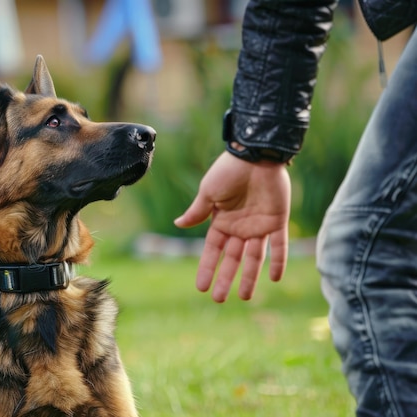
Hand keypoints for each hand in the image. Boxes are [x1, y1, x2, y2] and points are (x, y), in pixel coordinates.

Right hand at [174, 151, 290, 301]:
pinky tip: (275, 278)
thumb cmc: (228, 171)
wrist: (255, 155)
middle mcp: (239, 227)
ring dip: (250, 277)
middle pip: (232, 259)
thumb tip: (178, 224)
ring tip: (245, 297)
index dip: (207, 268)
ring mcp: (259, 226)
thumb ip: (197, 212)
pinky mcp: (278, 220)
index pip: (212, 251)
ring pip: (254, 257)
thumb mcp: (209, 192)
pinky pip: (279, 245)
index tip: (200, 287)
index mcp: (221, 221)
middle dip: (225, 279)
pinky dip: (278, 261)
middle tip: (219, 300)